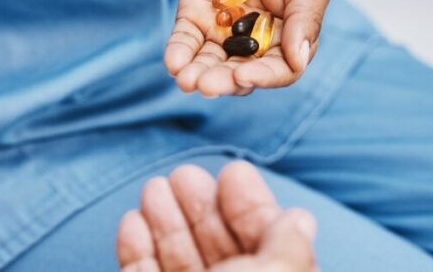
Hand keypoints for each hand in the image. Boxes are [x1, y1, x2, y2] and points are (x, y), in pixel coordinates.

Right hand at [116, 161, 317, 271]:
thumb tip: (301, 218)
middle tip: (184, 174)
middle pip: (217, 248)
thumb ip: (289, 249)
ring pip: (177, 260)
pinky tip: (132, 222)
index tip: (234, 172)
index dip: (250, 207)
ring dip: (165, 221)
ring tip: (154, 188)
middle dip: (200, 207)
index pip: (265, 244)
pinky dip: (135, 251)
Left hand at [164, 0, 331, 96]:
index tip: (244, 77)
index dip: (262, 78)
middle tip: (207, 85)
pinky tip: (173, 64)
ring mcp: (222, 31)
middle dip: (223, 81)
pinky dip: (179, 52)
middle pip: (239, 72)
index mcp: (288, 38)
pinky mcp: (195, 15)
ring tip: (187, 81)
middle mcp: (254, 43)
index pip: (278, 70)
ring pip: (209, 62)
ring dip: (197, 74)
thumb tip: (299, 58)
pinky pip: (185, 39)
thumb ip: (305, 16)